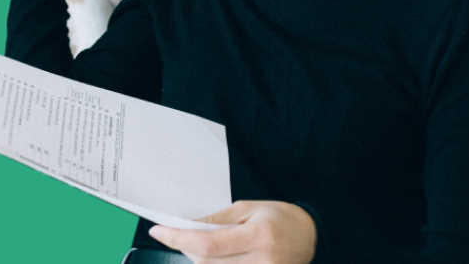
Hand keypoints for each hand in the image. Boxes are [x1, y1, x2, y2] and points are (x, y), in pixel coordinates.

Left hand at [148, 200, 315, 262]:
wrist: (310, 235)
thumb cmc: (278, 217)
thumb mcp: (246, 209)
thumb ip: (216, 220)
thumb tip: (185, 226)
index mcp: (258, 236)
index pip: (209, 243)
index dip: (178, 238)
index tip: (157, 231)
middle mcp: (263, 261)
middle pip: (208, 262)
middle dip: (184, 247)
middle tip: (172, 232)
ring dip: (197, 258)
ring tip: (195, 242)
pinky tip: (211, 255)